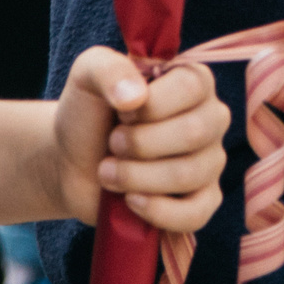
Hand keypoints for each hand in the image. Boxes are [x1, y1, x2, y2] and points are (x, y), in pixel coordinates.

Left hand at [53, 47, 229, 230]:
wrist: (72, 161)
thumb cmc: (89, 113)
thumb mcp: (87, 76)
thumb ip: (108, 69)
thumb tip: (135, 96)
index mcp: (194, 81)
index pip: (191, 88)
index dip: (149, 106)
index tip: (120, 111)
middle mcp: (211, 119)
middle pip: (193, 133)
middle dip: (139, 143)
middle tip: (112, 144)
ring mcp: (210, 162)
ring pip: (189, 175)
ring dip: (137, 176)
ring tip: (108, 172)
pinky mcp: (202, 201)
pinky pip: (196, 214)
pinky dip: (157, 211)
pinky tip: (131, 200)